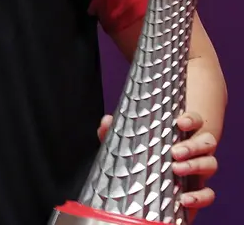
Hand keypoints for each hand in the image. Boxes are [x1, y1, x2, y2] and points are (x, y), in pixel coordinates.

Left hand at [98, 112, 216, 210]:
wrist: (142, 194)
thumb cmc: (138, 162)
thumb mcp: (125, 146)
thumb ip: (115, 134)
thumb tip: (107, 121)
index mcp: (179, 136)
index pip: (194, 122)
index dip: (192, 119)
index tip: (180, 122)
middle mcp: (193, 152)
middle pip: (207, 142)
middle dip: (193, 145)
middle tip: (174, 151)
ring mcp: (198, 172)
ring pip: (210, 163)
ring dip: (196, 165)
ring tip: (176, 169)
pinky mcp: (198, 193)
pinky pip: (208, 194)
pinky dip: (201, 196)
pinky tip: (185, 198)